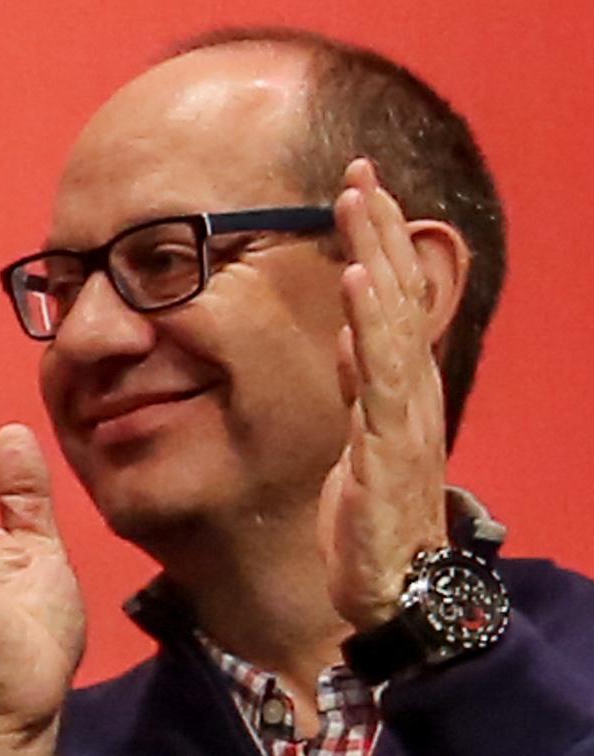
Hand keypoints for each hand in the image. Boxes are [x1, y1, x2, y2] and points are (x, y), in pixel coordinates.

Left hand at [319, 160, 458, 635]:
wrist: (396, 585)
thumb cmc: (374, 518)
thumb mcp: (360, 437)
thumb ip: (359, 387)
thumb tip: (347, 340)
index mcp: (399, 385)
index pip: (388, 299)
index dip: (377, 242)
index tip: (356, 188)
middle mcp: (409, 388)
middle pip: (395, 294)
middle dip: (377, 229)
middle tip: (357, 170)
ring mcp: (403, 413)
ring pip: (391, 321)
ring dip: (374, 257)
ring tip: (356, 204)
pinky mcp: (389, 445)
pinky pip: (380, 377)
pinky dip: (371, 328)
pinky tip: (358, 287)